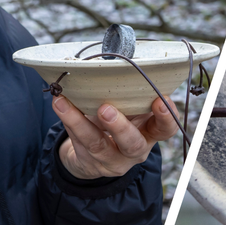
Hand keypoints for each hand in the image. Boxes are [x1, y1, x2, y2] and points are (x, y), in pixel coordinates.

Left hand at [53, 95, 178, 178]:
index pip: (165, 129)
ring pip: (97, 144)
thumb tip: (116, 61)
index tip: (159, 100)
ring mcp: (112, 160)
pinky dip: (68, 121)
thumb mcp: (130, 110)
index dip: (166, 117)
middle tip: (105, 109)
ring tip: (64, 104)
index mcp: (150, 132)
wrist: (95, 154)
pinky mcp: (91, 163)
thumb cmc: (118, 121)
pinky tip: (59, 104)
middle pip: (132, 143)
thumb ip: (130, 94)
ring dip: (80, 123)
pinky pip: (78, 142)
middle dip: (119, 127)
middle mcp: (135, 149)